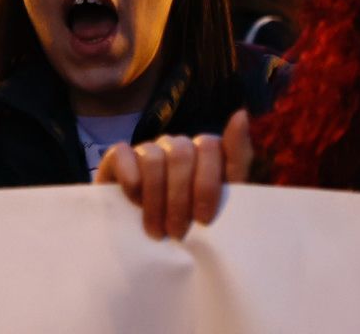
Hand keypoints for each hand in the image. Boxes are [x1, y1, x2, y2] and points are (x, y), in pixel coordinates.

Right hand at [96, 110, 252, 240]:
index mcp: (204, 152)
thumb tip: (241, 114)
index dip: (207, 184)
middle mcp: (176, 146)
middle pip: (181, 154)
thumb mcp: (225, 201)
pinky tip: (134, 200)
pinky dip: (129, 176)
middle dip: (180, 198)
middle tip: (177, 232)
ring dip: (155, 199)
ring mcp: (148, 149)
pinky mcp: (118, 157)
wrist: (150, 246)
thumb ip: (237, 159)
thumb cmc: (193, 222)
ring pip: (153, 157)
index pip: (209, 146)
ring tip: (156, 231)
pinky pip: (122, 153)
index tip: (204, 219)